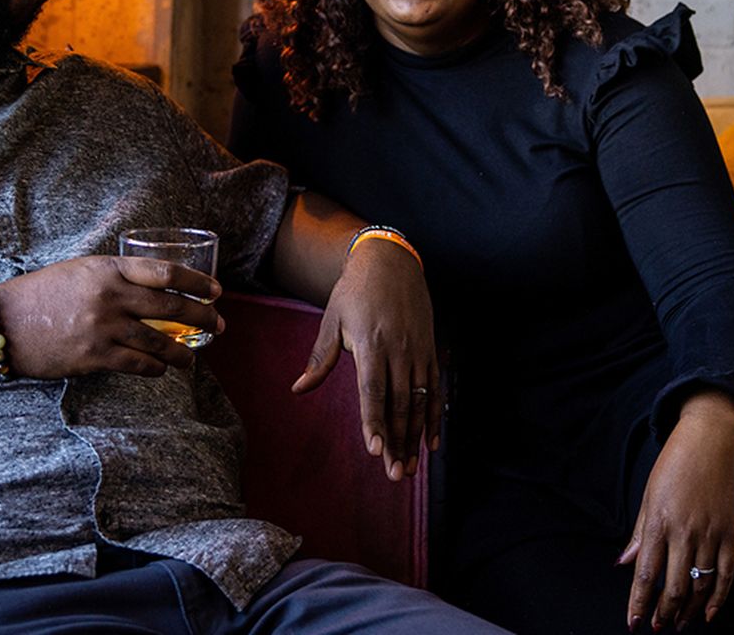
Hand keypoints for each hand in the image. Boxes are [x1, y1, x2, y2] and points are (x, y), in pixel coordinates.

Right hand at [0, 256, 223, 378]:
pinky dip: (156, 369)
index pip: (165, 272)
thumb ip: (115, 276)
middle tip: (219, 325)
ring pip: (159, 343)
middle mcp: (110, 297)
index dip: (197, 282)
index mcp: (108, 269)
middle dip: (202, 316)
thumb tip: (153, 286)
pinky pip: (138, 365)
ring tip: (193, 356)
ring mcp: (103, 328)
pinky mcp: (94, 357)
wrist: (3, 323)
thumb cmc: (41, 294)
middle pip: (171, 307)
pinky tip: (163, 369)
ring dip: (183, 352)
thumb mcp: (80, 271)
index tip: (215, 291)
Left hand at [291, 238, 440, 481]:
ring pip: (419, 401)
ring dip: (415, 437)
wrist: (390, 260)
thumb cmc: (354, 291)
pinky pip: (435, 389)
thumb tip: (298, 389)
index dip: (374, 422)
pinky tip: (431, 442)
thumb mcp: (333, 320)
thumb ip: (320, 358)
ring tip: (410, 467)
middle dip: (397, 441)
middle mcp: (399, 350)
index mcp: (371, 343)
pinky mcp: (430, 350)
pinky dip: (434, 417)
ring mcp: (418, 350)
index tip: (375, 450)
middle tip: (395, 474)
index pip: (373, 391)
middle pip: (399, 404)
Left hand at [620, 390, 733, 631]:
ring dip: (687, 610)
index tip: (634, 623)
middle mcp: (684, 531)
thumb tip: (624, 564)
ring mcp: (711, 533)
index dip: (639, 603)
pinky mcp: (732, 532)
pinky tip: (709, 613)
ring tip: (678, 625)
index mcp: (659, 521)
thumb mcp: (649, 494)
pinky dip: (718, 598)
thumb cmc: (676, 462)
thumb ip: (639, 532)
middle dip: (662, 613)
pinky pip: (727, 573)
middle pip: (672, 586)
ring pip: (698, 585)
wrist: (712, 437)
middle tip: (657, 628)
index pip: (645, 574)